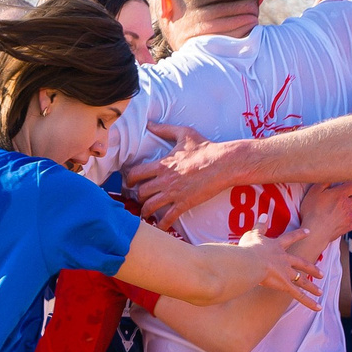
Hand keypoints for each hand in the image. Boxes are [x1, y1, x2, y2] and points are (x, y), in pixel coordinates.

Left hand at [129, 124, 244, 227]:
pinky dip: (161, 224)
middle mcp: (165, 180)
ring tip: (145, 213)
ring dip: (145, 211)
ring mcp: (174, 193)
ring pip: (150, 207)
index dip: (129, 179)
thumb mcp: (184, 134)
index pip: (136, 173)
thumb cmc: (205, 148)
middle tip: (137, 198)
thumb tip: (149, 124)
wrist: (223, 163)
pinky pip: (168, 218)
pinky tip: (159, 227)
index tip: (129, 182)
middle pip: (140, 193)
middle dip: (136, 197)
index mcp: (162, 165)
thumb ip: (164, 129)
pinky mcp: (184, 203)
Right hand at [238, 231, 322, 310]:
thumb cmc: (249, 249)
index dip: (300, 234)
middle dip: (311, 268)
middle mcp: (285, 259)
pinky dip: (309, 302)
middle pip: (301, 263)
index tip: (309, 231)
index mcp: (277, 247)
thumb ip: (259, 226)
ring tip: (321, 291)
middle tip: (321, 272)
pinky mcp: (285, 285)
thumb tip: (263, 215)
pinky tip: (318, 308)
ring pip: (302, 280)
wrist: (251, 261)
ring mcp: (286, 273)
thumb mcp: (253, 234)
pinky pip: (299, 295)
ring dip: (312, 286)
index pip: (291, 238)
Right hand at [296, 179, 351, 246]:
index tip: (344, 187)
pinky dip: (351, 220)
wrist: (314, 232)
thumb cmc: (312, 211)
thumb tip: (331, 179)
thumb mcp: (314, 192)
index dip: (351, 185)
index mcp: (341, 194)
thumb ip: (324, 183)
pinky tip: (344, 219)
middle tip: (347, 197)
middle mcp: (348, 205)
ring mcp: (349, 217)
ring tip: (348, 208)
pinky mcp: (347, 227)